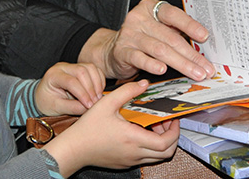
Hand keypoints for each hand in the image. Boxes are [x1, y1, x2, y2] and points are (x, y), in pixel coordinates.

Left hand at [35, 62, 104, 115]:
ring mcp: (72, 65)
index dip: (82, 93)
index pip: (71, 81)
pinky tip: (99, 91)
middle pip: (82, 71)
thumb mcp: (56, 108)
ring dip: (97, 82)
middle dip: (91, 88)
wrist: (44, 96)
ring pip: (89, 67)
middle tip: (95, 102)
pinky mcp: (80, 67)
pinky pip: (94, 69)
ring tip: (98, 98)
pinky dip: (99, 79)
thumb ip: (72, 107)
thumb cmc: (47, 102)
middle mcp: (63, 67)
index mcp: (53, 75)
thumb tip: (89, 108)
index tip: (89, 106)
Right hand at [43, 80, 178, 176]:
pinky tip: (139, 133)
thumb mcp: (106, 103)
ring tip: (153, 127)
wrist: (74, 149)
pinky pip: (145, 158)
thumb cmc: (88, 128)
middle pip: (166, 153)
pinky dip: (149, 148)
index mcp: (133, 139)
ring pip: (157, 157)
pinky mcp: (125, 164)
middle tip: (165, 123)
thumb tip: (144, 84)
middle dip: (171, 137)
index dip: (174, 132)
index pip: (166, 142)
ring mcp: (130, 160)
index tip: (172, 119)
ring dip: (161, 143)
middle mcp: (134, 153)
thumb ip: (127, 91)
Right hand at [80, 0, 214, 81]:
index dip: (190, 25)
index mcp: (151, 8)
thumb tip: (202, 46)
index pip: (172, 14)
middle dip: (191, 55)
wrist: (112, 50)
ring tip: (194, 73)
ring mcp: (129, 34)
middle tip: (205, 67)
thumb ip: (175, 32)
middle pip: (170, 37)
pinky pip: (140, 58)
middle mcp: (139, 18)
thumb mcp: (158, 29)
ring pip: (159, 49)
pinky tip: (162, 70)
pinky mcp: (122, 51)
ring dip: (180, 63)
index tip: (204, 36)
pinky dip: (152, 65)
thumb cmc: (142, 38)